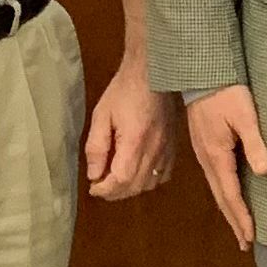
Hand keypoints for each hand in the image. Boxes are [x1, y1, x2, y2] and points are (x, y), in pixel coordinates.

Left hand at [83, 59, 175, 203]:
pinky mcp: (173, 147)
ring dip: (131, 188)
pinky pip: (163, 175)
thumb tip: (94, 174)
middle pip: (135, 187)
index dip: (105, 190)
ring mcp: (166, 150)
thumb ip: (97, 147)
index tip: (93, 187)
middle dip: (115, 192)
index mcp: (135, 142)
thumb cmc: (124, 91)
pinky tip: (138, 172)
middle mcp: (154, 150)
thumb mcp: (101, 115)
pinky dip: (148, 180)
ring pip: (149, 184)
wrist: (154, 73)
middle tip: (100, 185)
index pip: (121, 180)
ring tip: (116, 179)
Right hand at [185, 83, 266, 250]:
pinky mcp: (204, 146)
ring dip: (228, 210)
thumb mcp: (245, 115)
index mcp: (217, 154)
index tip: (250, 237)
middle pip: (221, 197)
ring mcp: (203, 153)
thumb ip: (255, 143)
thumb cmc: (226, 91)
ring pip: (217, 189)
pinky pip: (215, 178)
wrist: (201, 72)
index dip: (242, 217)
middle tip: (245, 243)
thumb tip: (264, 171)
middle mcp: (207, 159)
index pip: (231, 194)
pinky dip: (224, 194)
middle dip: (234, 221)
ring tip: (239, 227)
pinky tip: (229, 196)